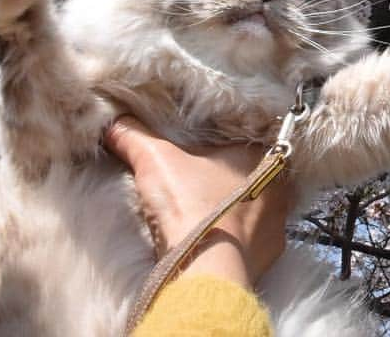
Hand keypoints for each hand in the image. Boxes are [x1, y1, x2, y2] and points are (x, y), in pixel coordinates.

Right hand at [104, 115, 294, 287]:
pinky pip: (258, 240)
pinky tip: (220, 239)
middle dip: (230, 178)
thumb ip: (135, 136)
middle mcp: (277, 184)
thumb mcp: (156, 161)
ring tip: (209, 211)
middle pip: (252, 174)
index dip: (225, 143)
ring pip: (257, 207)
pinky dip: (240, 239)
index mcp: (260, 153)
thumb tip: (112, 120)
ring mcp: (277, 221)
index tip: (205, 150)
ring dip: (237, 209)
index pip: (247, 138)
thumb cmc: (189, 206)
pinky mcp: (270, 253)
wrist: (205, 269)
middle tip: (204, 181)